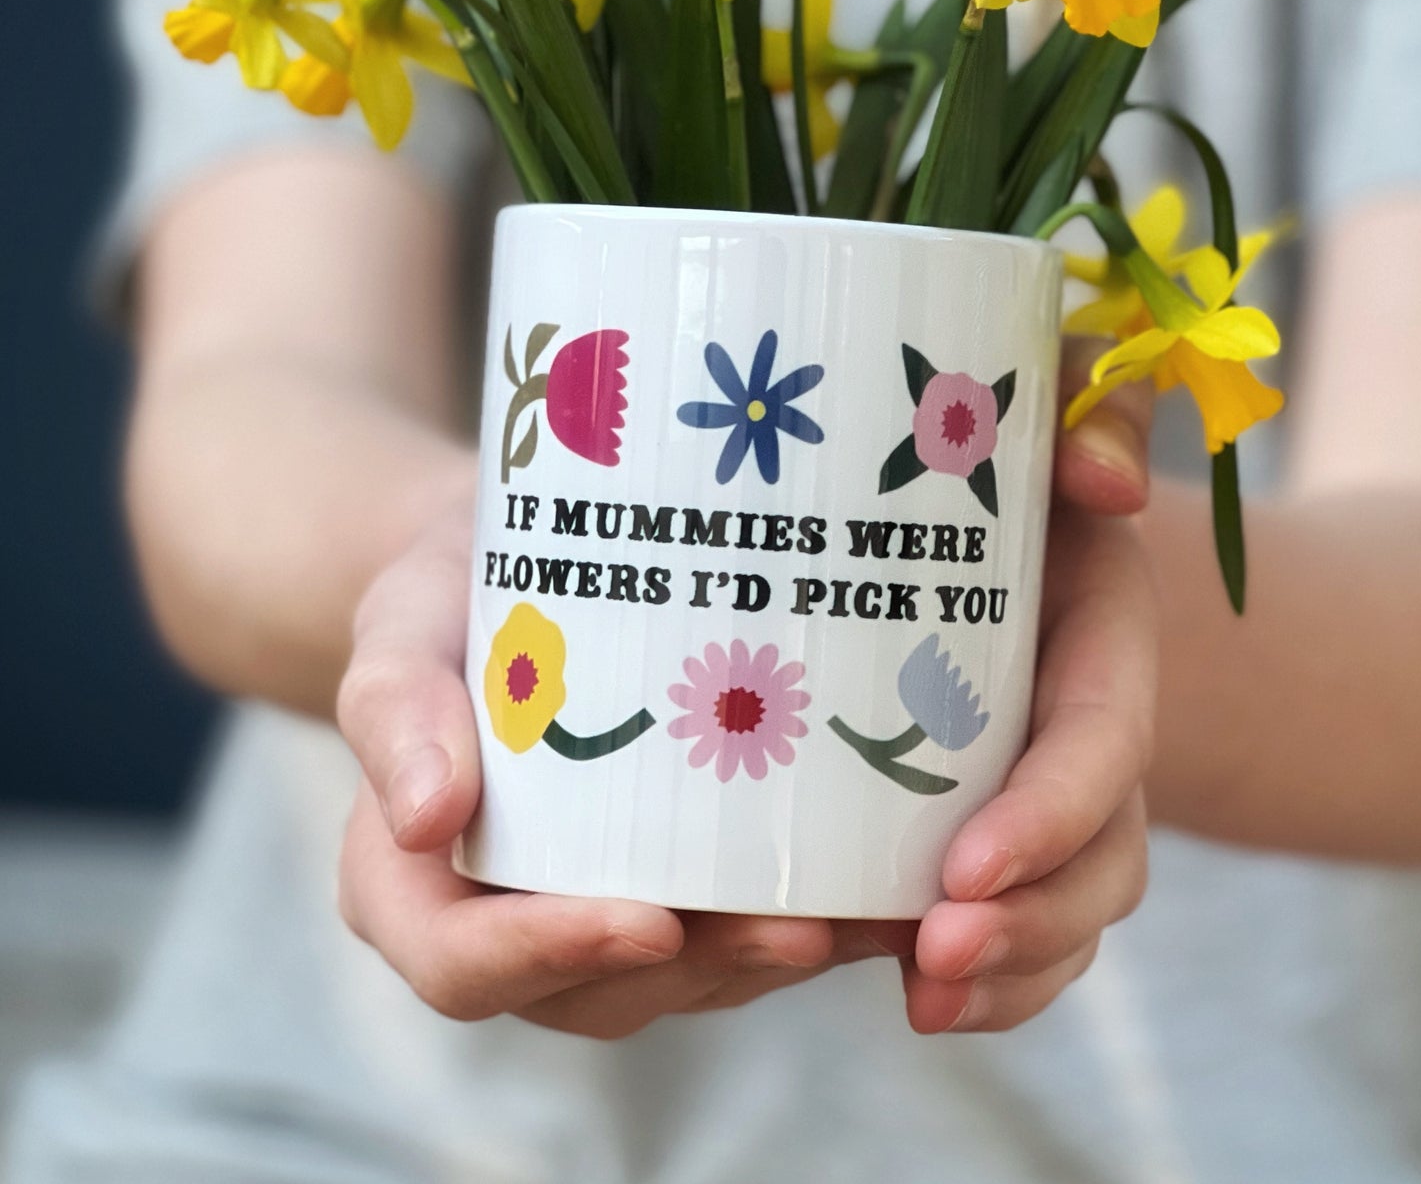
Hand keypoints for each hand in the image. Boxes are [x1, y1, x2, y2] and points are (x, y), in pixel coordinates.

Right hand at [336, 496, 910, 1039]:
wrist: (510, 574)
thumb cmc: (440, 608)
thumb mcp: (401, 634)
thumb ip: (399, 710)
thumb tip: (426, 818)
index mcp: (413, 890)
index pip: (464, 966)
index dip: (552, 958)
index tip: (650, 921)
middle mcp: (503, 925)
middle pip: (593, 989)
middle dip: (702, 969)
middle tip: (797, 927)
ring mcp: (588, 915)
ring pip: (679, 977)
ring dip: (767, 958)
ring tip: (856, 914)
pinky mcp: (665, 888)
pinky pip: (726, 931)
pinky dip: (805, 921)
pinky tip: (880, 891)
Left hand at [899, 344, 1157, 1032]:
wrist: (1000, 525)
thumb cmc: (1016, 454)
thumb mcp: (1066, 396)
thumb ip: (1104, 402)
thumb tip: (1104, 478)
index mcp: (1101, 643)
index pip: (1101, 743)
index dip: (1051, 812)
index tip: (968, 868)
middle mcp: (1083, 736)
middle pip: (1097, 862)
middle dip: (1030, 924)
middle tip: (930, 955)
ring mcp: (1043, 799)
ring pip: (1062, 920)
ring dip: (1006, 976)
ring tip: (920, 997)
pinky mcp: (990, 834)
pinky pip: (1018, 936)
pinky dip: (986, 986)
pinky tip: (915, 997)